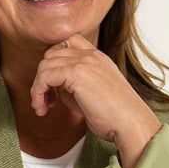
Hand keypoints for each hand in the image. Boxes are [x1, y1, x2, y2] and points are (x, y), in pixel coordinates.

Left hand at [30, 34, 161, 167]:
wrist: (130, 123)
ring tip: (42, 108)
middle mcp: (90, 55)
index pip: (67, 44)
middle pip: (51, 54)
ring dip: (38, 87)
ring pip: (45, 64)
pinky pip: (46, 76)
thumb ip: (73, 87)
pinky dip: (38, 91)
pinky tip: (43, 108)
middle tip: (44, 102)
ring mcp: (84, 61)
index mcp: (97, 57)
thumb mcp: (91, 96)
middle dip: (42, 78)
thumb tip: (56, 90)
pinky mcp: (76, 73)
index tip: (53, 88)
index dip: (54, 62)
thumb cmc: (115, 117)